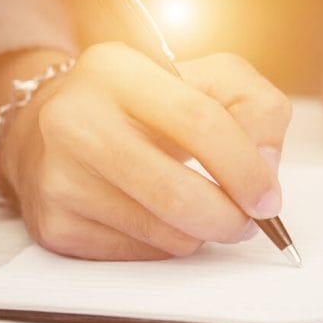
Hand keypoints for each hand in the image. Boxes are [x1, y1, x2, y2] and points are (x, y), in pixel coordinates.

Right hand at [0, 44, 291, 259]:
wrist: (56, 129)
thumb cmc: (145, 106)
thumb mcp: (205, 80)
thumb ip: (255, 106)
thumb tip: (266, 165)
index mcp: (116, 70)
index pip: (200, 122)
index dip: (246, 168)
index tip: (268, 198)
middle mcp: (75, 120)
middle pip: (175, 192)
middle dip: (229, 218)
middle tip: (249, 222)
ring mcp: (58, 175)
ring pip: (162, 232)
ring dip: (203, 233)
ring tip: (209, 215)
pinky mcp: (54, 223)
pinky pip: (138, 252)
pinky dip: (168, 244)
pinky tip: (162, 219)